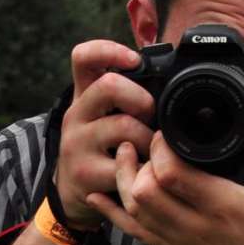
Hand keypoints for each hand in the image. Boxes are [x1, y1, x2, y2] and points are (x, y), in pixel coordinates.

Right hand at [54, 40, 156, 227]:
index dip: (109, 50)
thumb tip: (171, 74)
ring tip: (152, 149)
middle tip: (152, 116)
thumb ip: (129, 94)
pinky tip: (147, 171)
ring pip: (125, 126)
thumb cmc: (101, 148)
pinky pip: (128, 165)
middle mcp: (76, 115)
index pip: (84, 57)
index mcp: (84, 95)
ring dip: (150, 139)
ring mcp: (78, 144)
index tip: (135, 60)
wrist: (72, 194)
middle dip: (142, 99)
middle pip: (109, 85)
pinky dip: (146, 168)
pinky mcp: (86, 174)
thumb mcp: (105, 116)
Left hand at [88, 103, 243, 244]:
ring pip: (133, 209)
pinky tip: (99, 195)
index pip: (172, 174)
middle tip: (145, 141)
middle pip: (144, 190)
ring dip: (124, 179)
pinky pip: (133, 231)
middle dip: (139, 160)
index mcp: (222, 204)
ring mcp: (179, 240)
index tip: (166, 132)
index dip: (160, 148)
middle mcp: (195, 225)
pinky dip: (112, 212)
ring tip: (128, 155)